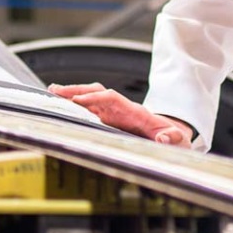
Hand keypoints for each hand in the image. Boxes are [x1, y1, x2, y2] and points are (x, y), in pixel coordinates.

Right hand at [48, 83, 193, 145]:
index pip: (113, 99)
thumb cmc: (174, 140)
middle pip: (98, 92)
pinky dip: (75, 104)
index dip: (96, 99)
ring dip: (73, 94)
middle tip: (57, 92)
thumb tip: (164, 138)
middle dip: (78, 90)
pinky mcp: (109, 120)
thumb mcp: (179, 142)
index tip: (79, 101)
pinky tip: (61, 103)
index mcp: (136, 113)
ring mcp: (114, 113)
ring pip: (91, 97)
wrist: (172, 138)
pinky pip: (90, 108)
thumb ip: (174, 139)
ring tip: (53, 93)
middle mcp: (122, 109)